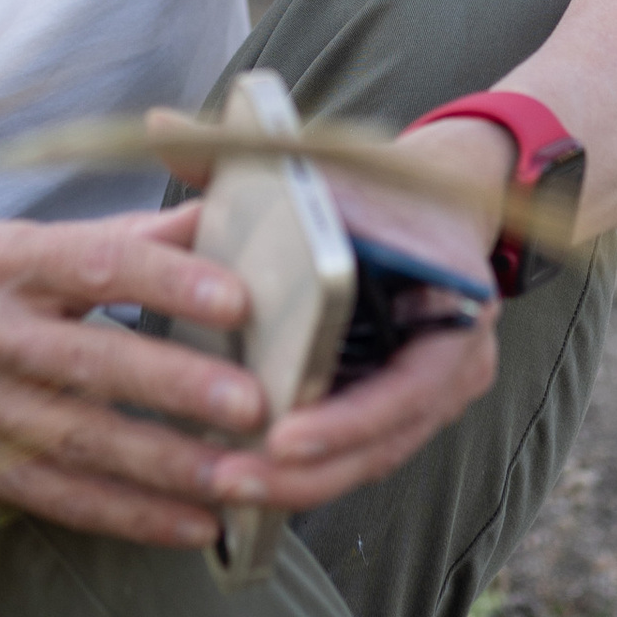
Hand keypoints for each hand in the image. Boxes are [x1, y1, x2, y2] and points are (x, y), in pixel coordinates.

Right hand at [0, 207, 262, 548]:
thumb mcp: (19, 245)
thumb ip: (122, 236)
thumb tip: (222, 214)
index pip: (88, 261)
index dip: (163, 279)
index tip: (236, 297)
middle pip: (84, 360)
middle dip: (172, 385)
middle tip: (253, 403)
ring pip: (77, 440)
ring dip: (165, 465)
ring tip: (242, 480)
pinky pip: (57, 498)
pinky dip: (129, 516)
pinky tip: (194, 526)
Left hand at [200, 112, 515, 517]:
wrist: (437, 198)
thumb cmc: (375, 182)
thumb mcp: (327, 160)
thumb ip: (241, 149)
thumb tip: (159, 126)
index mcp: (455, 300)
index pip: (409, 382)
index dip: (348, 418)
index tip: (281, 433)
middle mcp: (456, 358)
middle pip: (384, 440)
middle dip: (309, 471)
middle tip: (232, 479)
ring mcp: (433, 391)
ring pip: (370, 459)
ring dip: (300, 484)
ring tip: (223, 489)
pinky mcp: (402, 410)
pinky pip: (358, 454)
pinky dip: (307, 472)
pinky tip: (243, 482)